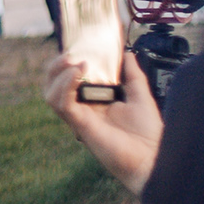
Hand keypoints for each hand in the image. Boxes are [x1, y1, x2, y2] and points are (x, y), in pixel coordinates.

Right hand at [50, 58, 163, 194]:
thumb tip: (128, 54)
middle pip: (54, 85)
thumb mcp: (141, 95)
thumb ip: (132, 75)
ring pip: (51, 93)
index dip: (68, 63)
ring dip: (58, 73)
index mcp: (94, 101)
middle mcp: (83, 109)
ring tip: (74, 61)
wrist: (153, 157)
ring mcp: (79, 117)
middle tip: (71, 53)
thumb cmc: (147, 134)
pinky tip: (77, 73)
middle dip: (57, 65)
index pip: (70, 79)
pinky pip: (62, 103)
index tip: (77, 46)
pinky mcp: (80, 125)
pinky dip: (65, 85)